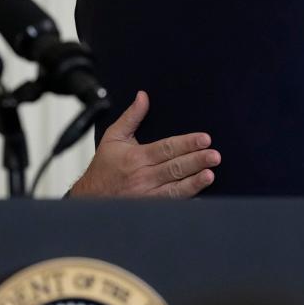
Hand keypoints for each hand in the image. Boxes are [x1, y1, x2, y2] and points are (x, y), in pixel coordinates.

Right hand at [69, 90, 220, 197]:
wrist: (89, 199)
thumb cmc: (103, 167)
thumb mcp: (113, 138)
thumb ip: (131, 117)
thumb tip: (143, 96)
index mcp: (137, 158)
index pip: (166, 148)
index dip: (187, 143)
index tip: (204, 139)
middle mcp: (143, 177)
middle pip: (174, 168)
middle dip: (196, 161)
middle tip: (214, 156)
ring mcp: (146, 195)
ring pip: (174, 189)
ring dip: (194, 183)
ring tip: (209, 175)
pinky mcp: (149, 209)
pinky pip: (170, 206)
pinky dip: (185, 202)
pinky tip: (199, 197)